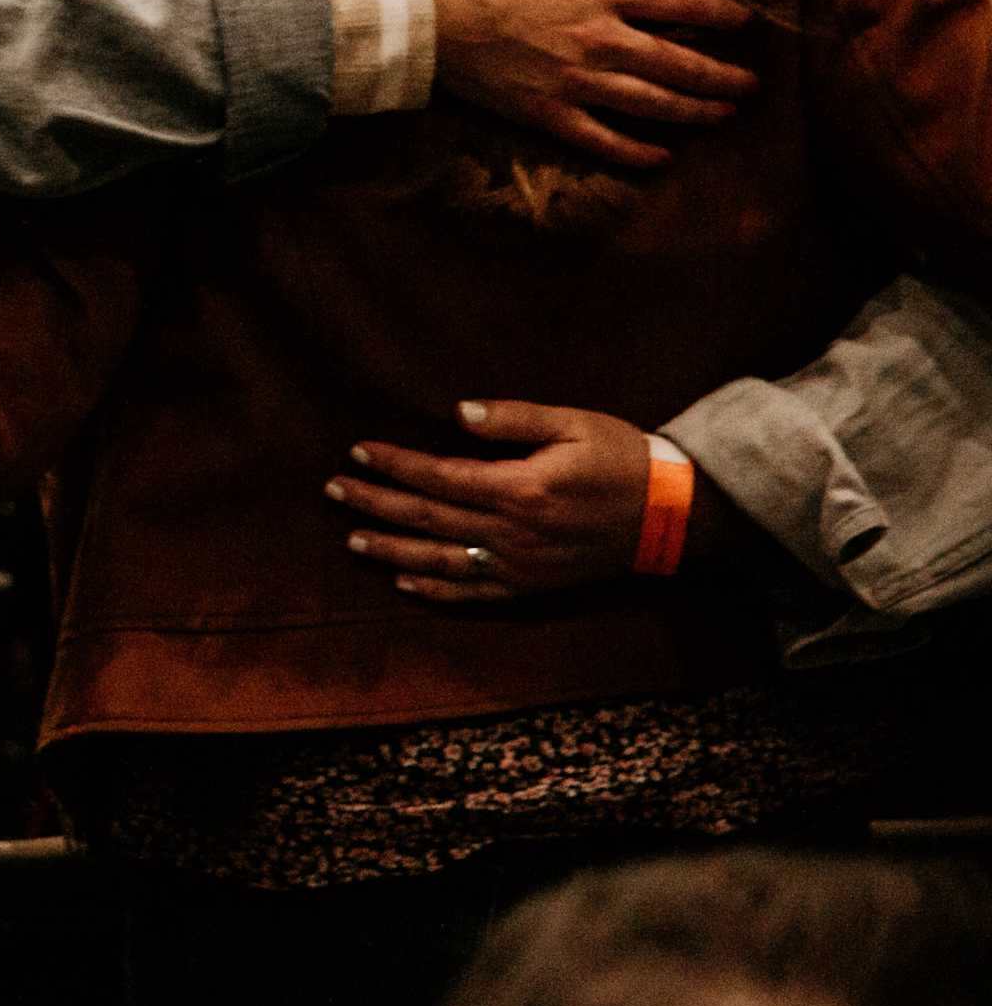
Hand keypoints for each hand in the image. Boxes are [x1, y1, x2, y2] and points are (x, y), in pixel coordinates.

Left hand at [325, 399, 654, 600]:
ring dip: (392, 550)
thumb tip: (459, 412)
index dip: (393, 464)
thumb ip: (514, 418)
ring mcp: (523, 566)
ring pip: (442, 561)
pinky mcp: (534, 586)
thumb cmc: (621, 458)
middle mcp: (515, 534)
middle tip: (332, 490)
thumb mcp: (573, 423)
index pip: (438, 477)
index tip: (356, 451)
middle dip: (374, 504)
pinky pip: (477, 594)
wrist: (674, 514)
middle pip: (428, 519)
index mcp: (521, 490)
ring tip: (351, 539)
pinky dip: (438, 591)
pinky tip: (405, 582)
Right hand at [425, 0, 756, 167]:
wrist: (421, 14)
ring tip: (723, 115)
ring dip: (696, 112)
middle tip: (751, 84)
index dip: (723, 14)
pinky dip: (638, 152)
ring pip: (654, 104)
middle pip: (681, 63)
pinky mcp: (548, 113)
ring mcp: (576, 81)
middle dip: (723, 75)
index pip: (683, 3)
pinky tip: (662, 156)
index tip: (744, 23)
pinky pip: (604, 140)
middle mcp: (601, 40)